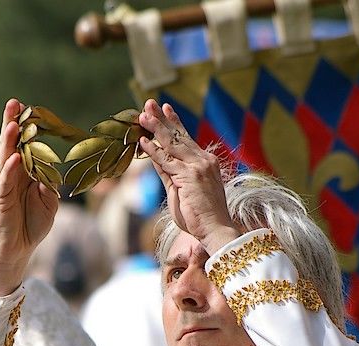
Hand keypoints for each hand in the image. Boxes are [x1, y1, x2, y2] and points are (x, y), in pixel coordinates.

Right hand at [0, 99, 58, 296]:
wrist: (17, 251)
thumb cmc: (31, 227)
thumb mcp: (49, 203)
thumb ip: (49, 185)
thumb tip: (49, 171)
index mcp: (25, 175)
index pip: (25, 146)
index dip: (26, 129)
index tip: (29, 108)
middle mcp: (12, 177)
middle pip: (12, 145)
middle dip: (12, 123)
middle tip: (14, 103)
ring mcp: (4, 187)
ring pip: (6, 159)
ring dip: (9, 141)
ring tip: (13, 123)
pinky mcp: (0, 201)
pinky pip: (5, 182)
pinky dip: (10, 170)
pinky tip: (15, 157)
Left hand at [138, 99, 239, 253]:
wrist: (216, 229)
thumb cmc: (201, 216)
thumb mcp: (182, 191)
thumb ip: (170, 175)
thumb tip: (158, 162)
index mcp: (205, 163)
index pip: (186, 139)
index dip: (175, 123)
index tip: (165, 109)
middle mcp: (203, 161)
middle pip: (178, 136)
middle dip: (162, 119)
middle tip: (149, 103)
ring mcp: (197, 167)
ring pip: (172, 144)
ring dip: (155, 128)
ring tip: (142, 115)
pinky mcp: (188, 176)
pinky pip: (166, 161)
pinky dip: (153, 150)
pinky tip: (142, 140)